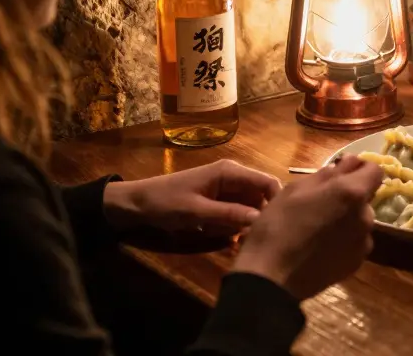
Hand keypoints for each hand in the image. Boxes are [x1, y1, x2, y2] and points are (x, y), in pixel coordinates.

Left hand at [103, 159, 279, 237]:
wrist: (136, 205)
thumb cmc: (165, 203)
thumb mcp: (197, 212)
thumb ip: (229, 214)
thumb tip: (261, 219)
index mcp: (230, 172)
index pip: (267, 183)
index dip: (276, 202)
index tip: (275, 227)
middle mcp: (233, 177)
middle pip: (260, 197)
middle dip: (257, 218)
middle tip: (249, 239)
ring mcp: (226, 189)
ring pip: (249, 208)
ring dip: (242, 225)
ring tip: (233, 240)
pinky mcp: (218, 201)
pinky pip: (235, 213)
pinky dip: (231, 226)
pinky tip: (221, 237)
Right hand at [232, 154, 382, 300]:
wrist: (272, 276)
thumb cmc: (278, 225)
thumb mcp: (296, 189)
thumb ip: (329, 173)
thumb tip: (350, 162)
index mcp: (352, 193)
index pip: (375, 171)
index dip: (360, 169)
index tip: (342, 173)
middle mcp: (365, 216)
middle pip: (365, 198)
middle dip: (348, 196)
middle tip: (319, 204)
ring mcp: (364, 242)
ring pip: (359, 221)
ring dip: (345, 219)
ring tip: (317, 229)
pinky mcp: (357, 263)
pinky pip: (355, 242)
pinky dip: (343, 240)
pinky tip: (320, 247)